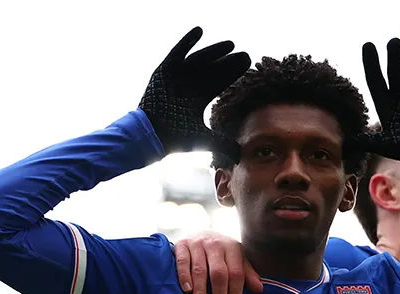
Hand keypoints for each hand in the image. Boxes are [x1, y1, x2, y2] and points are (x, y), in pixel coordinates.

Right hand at [139, 27, 249, 159]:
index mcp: (198, 99)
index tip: (248, 64)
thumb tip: (240, 156)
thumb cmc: (174, 138)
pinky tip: (200, 30)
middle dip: (229, 62)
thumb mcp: (203, 139)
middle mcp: (189, 86)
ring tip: (231, 44)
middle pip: (213, 69)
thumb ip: (222, 143)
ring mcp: (176, 77)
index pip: (220, 82)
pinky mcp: (164, 70)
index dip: (233, 73)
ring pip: (199, 59)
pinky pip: (178, 52)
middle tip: (245, 55)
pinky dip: (187, 41)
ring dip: (214, 51)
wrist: (151, 135)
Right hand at [174, 231, 262, 293]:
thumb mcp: (237, 259)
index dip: (235, 292)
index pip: (236, 272)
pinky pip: (182, 262)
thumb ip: (247, 274)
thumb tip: (259, 289)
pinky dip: (184, 277)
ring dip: (200, 291)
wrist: (199, 232)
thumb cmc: (221, 252)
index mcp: (232, 248)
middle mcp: (215, 244)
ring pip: (199, 270)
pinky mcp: (181, 245)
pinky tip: (187, 290)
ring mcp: (197, 243)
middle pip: (218, 273)